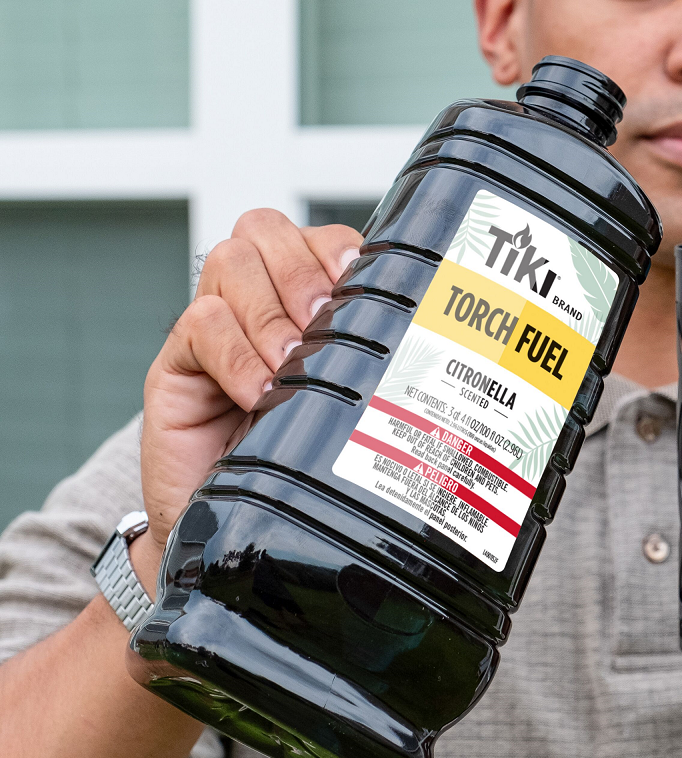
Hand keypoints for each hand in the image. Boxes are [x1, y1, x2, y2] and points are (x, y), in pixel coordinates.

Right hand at [141, 211, 362, 551]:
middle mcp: (256, 299)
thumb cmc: (299, 460)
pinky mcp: (177, 362)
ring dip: (268, 311)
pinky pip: (200, 323)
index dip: (335, 250)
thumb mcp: (346, 403)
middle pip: (264, 230)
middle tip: (319, 327)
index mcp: (304, 298)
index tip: (355, 284)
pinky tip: (259, 392)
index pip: (316, 236)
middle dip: (300, 274)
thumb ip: (369, 361)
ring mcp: (215, 326)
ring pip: (230, 261)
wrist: (236, 527)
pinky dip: (236, 354)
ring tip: (290, 364)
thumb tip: (428, 341)